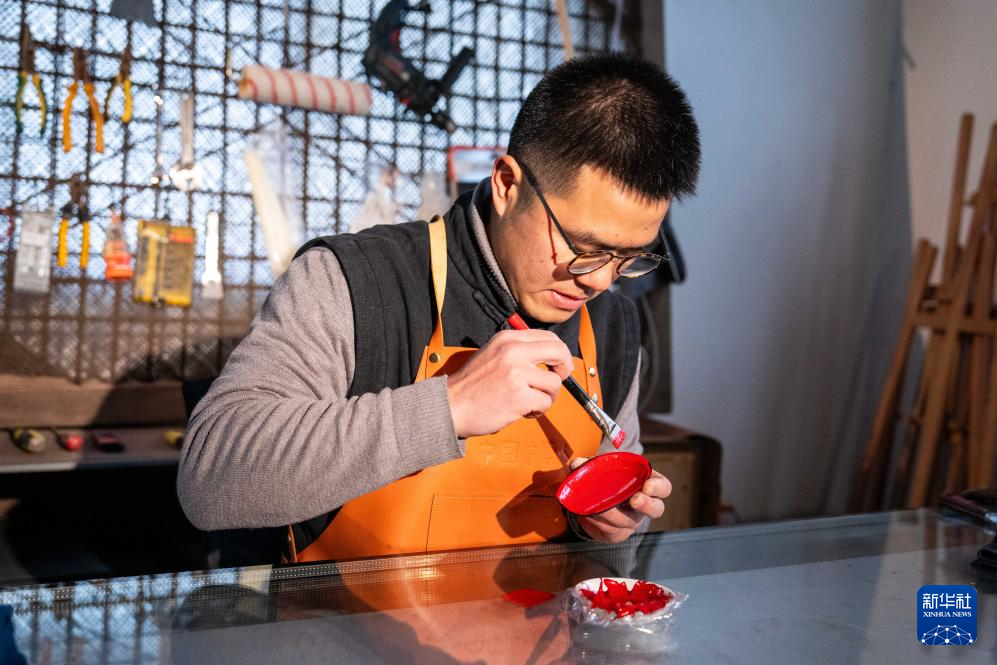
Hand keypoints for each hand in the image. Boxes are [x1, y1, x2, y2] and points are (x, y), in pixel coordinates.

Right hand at [446, 329, 573, 437]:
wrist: (451, 405)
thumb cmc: (472, 385)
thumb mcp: (492, 354)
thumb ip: (518, 351)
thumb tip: (551, 357)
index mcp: (507, 339)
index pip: (548, 337)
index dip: (560, 352)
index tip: (559, 365)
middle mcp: (513, 352)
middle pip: (559, 352)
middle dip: (565, 367)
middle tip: (559, 378)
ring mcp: (516, 374)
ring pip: (554, 383)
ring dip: (547, 396)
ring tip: (531, 402)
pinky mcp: (519, 396)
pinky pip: (545, 402)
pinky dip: (538, 410)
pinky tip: (524, 411)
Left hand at [571, 457, 671, 542]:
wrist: (592, 502)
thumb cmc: (604, 479)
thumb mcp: (599, 467)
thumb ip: (588, 464)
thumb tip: (577, 464)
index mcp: (645, 483)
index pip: (663, 487)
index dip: (658, 488)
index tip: (647, 486)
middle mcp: (643, 505)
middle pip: (656, 509)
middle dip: (646, 505)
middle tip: (634, 500)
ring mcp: (632, 520)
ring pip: (627, 522)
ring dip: (611, 513)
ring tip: (596, 505)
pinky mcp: (618, 533)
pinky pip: (611, 531)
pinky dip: (598, 521)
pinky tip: (589, 513)